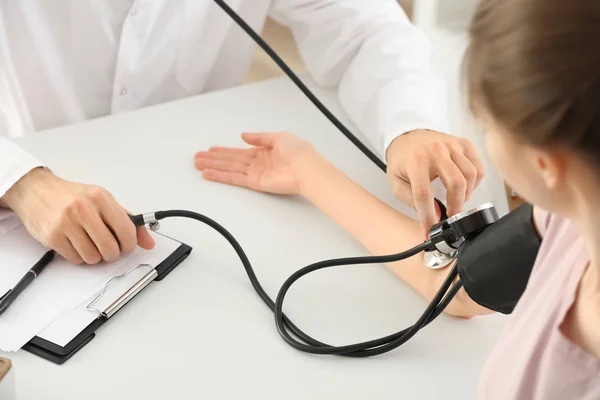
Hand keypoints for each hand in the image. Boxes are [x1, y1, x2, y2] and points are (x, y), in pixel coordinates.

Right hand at [0, 168, 154, 263]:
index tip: (126, 245)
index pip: (127, 231)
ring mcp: (66, 223)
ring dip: (95, 256)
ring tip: (90, 243)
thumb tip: (149, 243)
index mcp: (101, 198)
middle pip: (110, 248)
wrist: (35, 191)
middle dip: (112, 253)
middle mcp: (84, 209)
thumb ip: (128, 221)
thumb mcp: (103, 201)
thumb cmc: (72, 196)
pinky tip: (76, 243)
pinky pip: (77, 260)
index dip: (130, 244)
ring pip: (93, 258)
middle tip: (108, 247)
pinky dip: (80, 256)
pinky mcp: (52, 237)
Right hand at [194, 132, 315, 193]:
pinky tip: (209, 174)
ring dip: (213, 167)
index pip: (239, 151)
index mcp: (263, 151)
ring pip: (229, 168)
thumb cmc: (297, 151)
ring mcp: (255, 173)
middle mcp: (257, 163)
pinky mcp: (255, 183)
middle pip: (231, 160)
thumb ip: (259, 137)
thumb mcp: (278, 137)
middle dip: (214, 159)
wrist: (306, 168)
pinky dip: (221, 176)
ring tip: (197, 165)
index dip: (224, 151)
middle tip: (197, 158)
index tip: (211, 149)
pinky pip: (235, 178)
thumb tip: (243, 136)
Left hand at [386, 130, 484, 233]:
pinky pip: (478, 167)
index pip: (424, 194)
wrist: (407, 136)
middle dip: (456, 206)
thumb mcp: (396, 182)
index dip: (428, 216)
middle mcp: (435, 151)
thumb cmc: (402, 160)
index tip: (431, 229)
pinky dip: (475, 182)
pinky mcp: (463, 144)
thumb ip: (412, 200)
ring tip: (456, 200)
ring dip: (466, 195)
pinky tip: (463, 186)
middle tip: (451, 216)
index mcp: (415, 161)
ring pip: (471, 175)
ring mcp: (452, 145)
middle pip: (456, 183)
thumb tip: (434, 215)